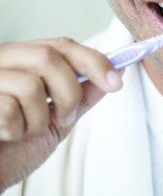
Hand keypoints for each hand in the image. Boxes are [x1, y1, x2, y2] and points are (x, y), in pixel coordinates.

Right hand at [0, 38, 122, 193]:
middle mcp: (3, 61)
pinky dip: (17, 130)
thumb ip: (83, 95)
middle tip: (65, 118)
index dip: (93, 60)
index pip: (62, 45)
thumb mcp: (57, 120)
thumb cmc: (15, 149)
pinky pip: (9, 109)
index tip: (116, 81)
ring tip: (27, 132)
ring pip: (31, 85)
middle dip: (69, 92)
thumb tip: (118, 71)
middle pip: (49, 56)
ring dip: (40, 119)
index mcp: (23, 60)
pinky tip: (6, 136)